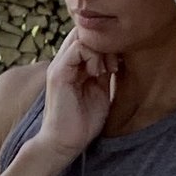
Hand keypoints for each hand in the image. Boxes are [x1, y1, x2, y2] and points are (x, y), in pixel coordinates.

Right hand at [34, 32, 116, 161]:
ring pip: (81, 35)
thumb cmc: (82, 123)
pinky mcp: (58, 73)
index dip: (106, 43)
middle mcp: (63, 62)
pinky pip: (77, 47)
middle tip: (114, 64)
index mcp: (72, 66)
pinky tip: (97, 73)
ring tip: (106, 70)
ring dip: (100, 48)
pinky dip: (93, 55)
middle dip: (104, 42)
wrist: (65, 144)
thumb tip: (117, 54)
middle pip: (83, 31)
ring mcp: (59, 66)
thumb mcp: (100, 90)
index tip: (116, 64)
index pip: (88, 37)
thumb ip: (104, 70)